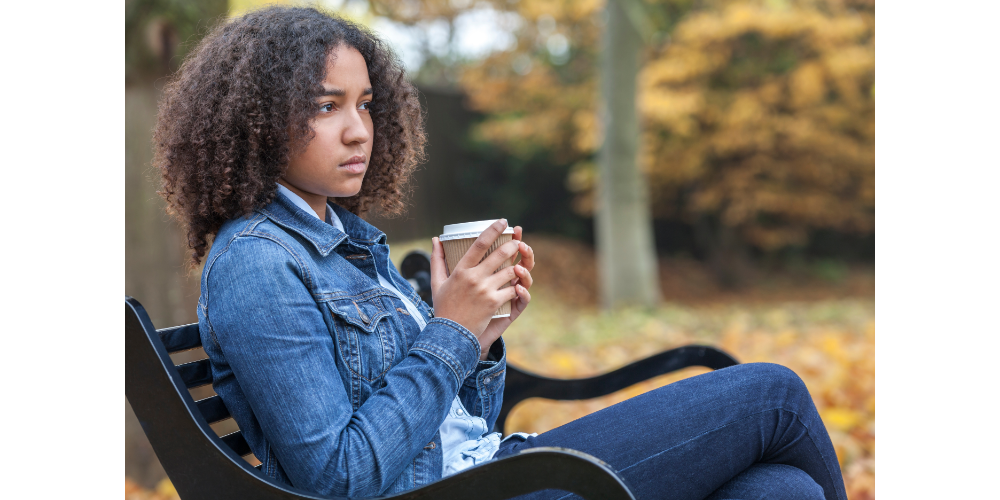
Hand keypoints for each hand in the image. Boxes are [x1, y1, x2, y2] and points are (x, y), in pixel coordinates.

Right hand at [430, 219, 523, 354]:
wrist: (450, 334)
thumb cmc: (444, 308)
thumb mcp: (437, 283)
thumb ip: (437, 260)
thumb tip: (436, 239)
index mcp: (461, 270)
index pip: (480, 243)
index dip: (493, 229)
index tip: (503, 222)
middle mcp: (474, 277)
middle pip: (500, 254)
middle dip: (513, 246)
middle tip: (518, 243)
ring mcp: (485, 290)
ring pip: (510, 272)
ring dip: (517, 267)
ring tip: (520, 264)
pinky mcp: (494, 303)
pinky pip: (512, 290)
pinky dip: (517, 288)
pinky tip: (518, 285)